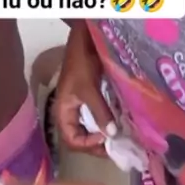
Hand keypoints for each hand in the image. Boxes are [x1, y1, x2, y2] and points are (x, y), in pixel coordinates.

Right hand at [54, 23, 116, 155]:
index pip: (72, 140)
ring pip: (90, 128)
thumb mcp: (89, 89)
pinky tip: (120, 122)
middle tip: (117, 145)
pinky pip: (97, 115)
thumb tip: (111, 135)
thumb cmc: (81, 63)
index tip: (105, 139)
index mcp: (63, 111)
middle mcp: (70, 111)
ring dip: (104, 133)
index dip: (87, 144)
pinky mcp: (90, 97)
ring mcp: (80, 105)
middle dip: (97, 144)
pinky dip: (107, 121)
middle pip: (80, 137)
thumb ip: (99, 112)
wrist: (85, 39)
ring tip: (120, 137)